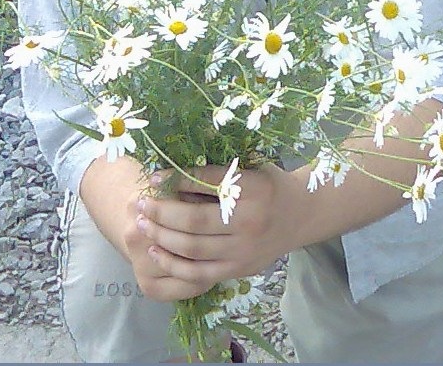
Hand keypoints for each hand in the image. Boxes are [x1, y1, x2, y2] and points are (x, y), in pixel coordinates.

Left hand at [126, 162, 302, 301]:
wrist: (302, 214)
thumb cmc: (270, 184)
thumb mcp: (249, 169)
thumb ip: (215, 175)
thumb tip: (171, 174)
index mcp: (252, 189)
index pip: (206, 184)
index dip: (176, 180)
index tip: (153, 177)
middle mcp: (249, 223)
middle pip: (194, 221)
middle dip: (161, 213)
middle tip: (139, 203)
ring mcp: (244, 251)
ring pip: (193, 250)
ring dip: (161, 237)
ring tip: (141, 224)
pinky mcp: (239, 270)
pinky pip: (199, 274)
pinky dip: (174, 264)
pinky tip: (156, 251)